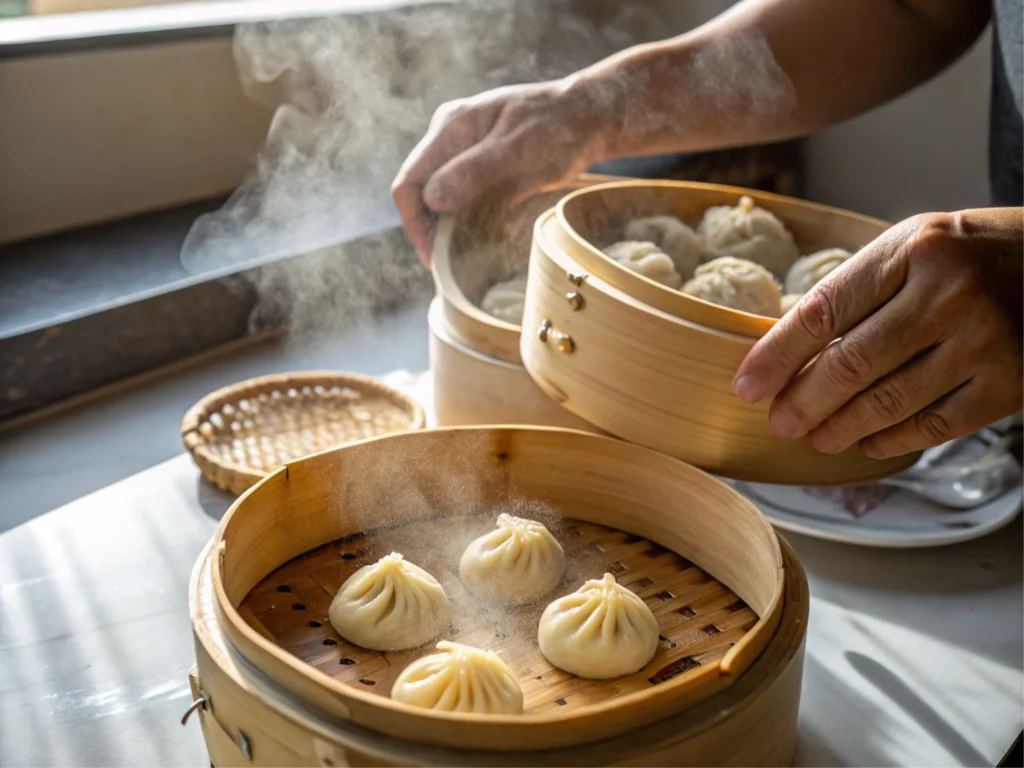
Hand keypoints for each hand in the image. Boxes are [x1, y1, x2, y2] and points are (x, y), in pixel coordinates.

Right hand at [390, 78, 605, 264]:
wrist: (590, 116)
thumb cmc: (560, 128)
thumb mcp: (520, 149)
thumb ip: (475, 170)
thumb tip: (431, 199)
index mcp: (451, 126)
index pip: (409, 182)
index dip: (415, 224)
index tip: (434, 258)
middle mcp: (450, 137)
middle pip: (420, 191)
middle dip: (430, 230)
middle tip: (450, 265)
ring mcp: (464, 150)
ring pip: (440, 198)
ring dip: (448, 228)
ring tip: (466, 257)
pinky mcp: (481, 165)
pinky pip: (461, 197)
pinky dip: (467, 220)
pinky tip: (483, 239)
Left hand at [732, 209, 1023, 458]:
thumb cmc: (968, 255)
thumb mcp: (910, 247)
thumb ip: (857, 291)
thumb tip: (789, 354)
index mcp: (911, 251)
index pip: (823, 311)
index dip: (776, 356)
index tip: (746, 387)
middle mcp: (947, 294)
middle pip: (850, 364)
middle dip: (803, 402)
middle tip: (780, 422)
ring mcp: (982, 341)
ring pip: (888, 402)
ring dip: (840, 427)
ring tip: (815, 436)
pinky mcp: (1010, 383)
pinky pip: (934, 425)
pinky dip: (891, 439)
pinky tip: (866, 442)